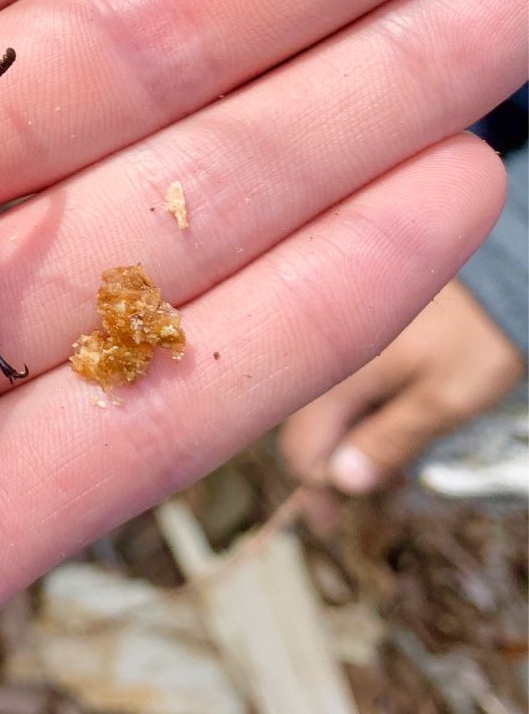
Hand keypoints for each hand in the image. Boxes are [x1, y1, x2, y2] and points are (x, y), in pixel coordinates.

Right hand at [281, 278, 523, 496]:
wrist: (496, 272)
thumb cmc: (476, 337)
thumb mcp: (444, 399)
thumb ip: (389, 440)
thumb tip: (342, 484)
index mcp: (336, 378)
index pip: (302, 451)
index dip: (316, 491)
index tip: (331, 524)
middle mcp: (323, 360)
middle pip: (306, 430)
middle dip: (332, 469)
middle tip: (371, 495)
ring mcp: (336, 347)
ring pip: (322, 409)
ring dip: (346, 441)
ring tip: (390, 462)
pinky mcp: (352, 337)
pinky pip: (337, 386)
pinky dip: (356, 413)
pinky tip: (387, 420)